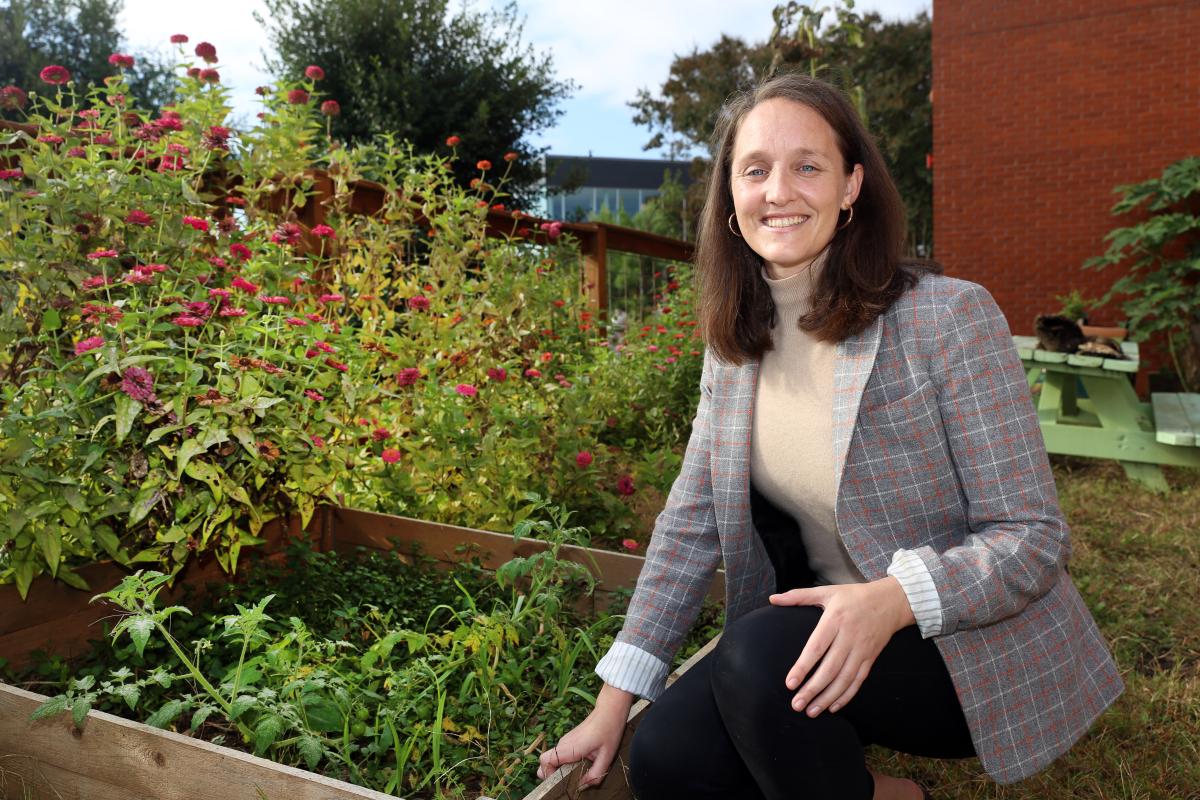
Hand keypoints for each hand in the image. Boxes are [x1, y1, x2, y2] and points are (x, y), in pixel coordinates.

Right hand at [537, 683, 633, 787]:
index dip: (547, 773)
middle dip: (551, 774)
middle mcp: (563, 743)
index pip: (545, 760)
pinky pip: (559, 754)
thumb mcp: (607, 757)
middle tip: (567, 781)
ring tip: (576, 774)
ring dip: (558, 769)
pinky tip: (579, 765)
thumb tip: (582, 786)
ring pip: (552, 758)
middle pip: (545, 761)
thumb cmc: (609, 731)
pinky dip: (563, 763)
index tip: (560, 782)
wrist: (609, 711)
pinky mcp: (568, 740)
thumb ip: (595, 774)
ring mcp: (565, 741)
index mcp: (570, 747)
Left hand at [769, 577, 914, 716]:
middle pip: (830, 669)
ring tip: (811, 711)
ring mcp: (862, 649)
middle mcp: (849, 637)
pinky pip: (858, 681)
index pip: (816, 647)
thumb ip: (798, 596)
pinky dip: (846, 696)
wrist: (891, 601)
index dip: (803, 667)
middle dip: (812, 689)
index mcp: (835, 620)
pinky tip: (833, 706)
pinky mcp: (871, 658)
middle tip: (796, 704)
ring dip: (827, 697)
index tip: (790, 683)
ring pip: (844, 679)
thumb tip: (772, 599)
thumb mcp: (827, 591)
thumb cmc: (854, 596)